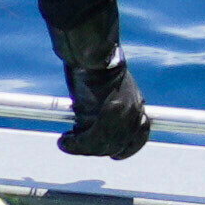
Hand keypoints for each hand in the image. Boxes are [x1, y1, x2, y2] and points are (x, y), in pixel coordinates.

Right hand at [35, 0, 149, 159]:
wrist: (90, 51)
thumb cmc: (92, 66)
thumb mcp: (106, 92)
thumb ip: (106, 111)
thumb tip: (91, 127)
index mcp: (137, 104)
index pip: (140, 136)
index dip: (126, 148)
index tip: (114, 153)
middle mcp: (134, 110)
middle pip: (120, 145)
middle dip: (99, 150)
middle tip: (78, 145)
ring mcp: (123, 113)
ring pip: (105, 145)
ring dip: (83, 148)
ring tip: (67, 142)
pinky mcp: (108, 113)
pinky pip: (92, 140)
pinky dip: (76, 144)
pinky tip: (64, 141)